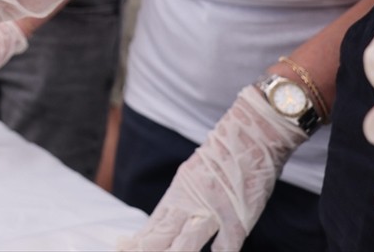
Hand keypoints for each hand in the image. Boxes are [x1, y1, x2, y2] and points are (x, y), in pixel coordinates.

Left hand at [118, 85, 308, 251]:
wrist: (251, 134)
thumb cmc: (224, 154)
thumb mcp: (194, 175)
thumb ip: (183, 198)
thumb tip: (170, 217)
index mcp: (180, 192)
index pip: (155, 223)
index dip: (140, 239)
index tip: (122, 247)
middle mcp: (191, 202)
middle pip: (164, 232)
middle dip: (148, 248)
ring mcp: (214, 211)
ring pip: (187, 240)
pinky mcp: (239, 219)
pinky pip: (226, 245)